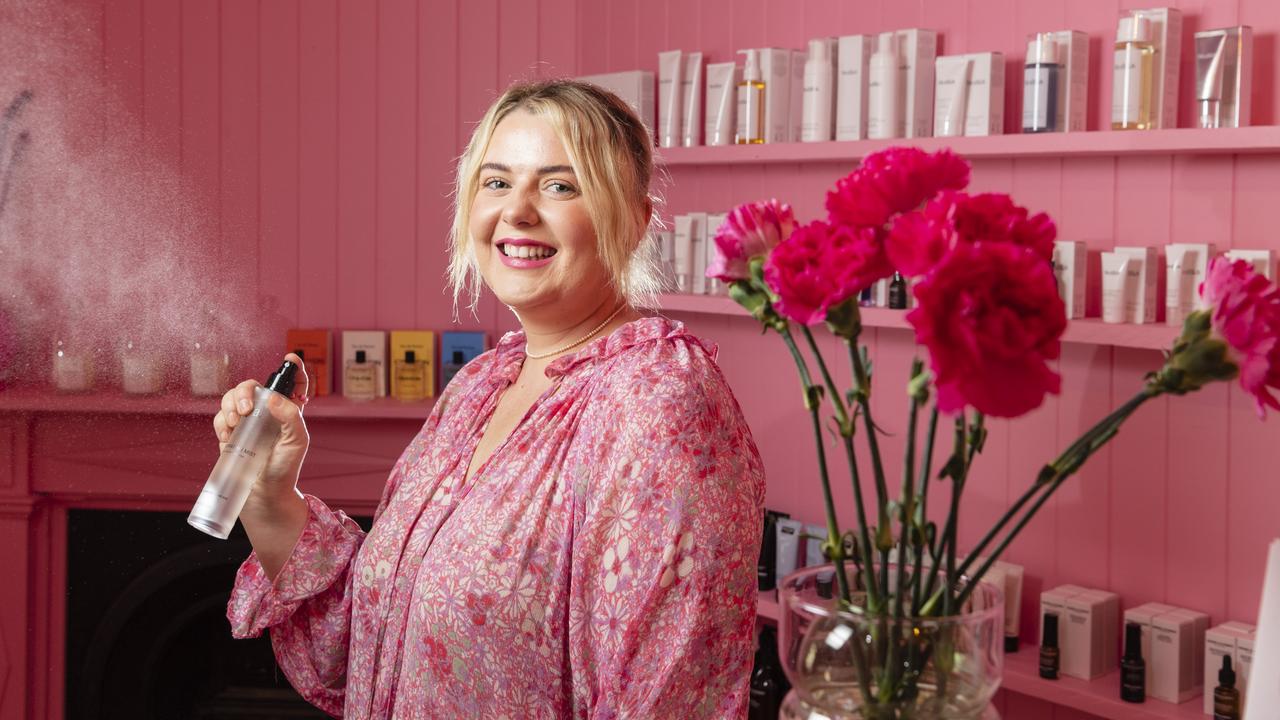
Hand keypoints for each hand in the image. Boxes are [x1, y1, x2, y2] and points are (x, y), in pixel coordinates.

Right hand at [213, 352, 310, 503]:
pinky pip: (220, 417)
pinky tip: (229, 436)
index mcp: (288, 411)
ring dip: (230, 405)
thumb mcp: (297, 441)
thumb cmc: (285, 469)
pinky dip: (222, 422)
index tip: (290, 358)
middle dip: (244, 391)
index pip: (293, 383)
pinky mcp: (230, 434)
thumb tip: (274, 398)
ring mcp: (247, 423)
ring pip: (232, 398)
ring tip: (237, 423)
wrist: (263, 495)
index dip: (293, 368)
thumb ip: (291, 417)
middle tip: (246, 411)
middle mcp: (267, 413)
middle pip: (251, 386)